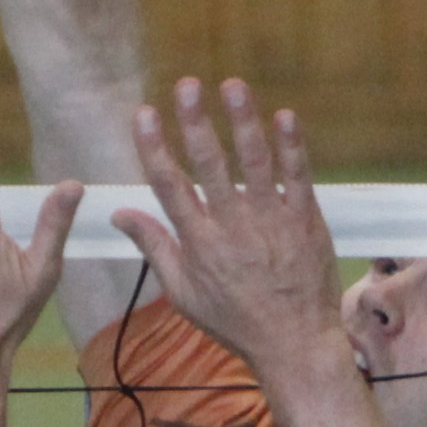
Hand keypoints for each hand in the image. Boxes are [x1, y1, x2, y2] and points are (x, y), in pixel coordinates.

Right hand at [115, 79, 345, 377]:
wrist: (293, 340)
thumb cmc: (233, 319)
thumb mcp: (183, 292)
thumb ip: (154, 247)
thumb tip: (121, 214)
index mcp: (198, 243)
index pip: (169, 186)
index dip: (155, 147)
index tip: (144, 114)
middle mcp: (231, 226)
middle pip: (209, 165)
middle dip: (196, 122)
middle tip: (187, 85)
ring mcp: (270, 221)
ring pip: (254, 163)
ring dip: (243, 121)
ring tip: (233, 86)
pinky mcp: (305, 219)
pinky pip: (297, 176)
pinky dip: (291, 146)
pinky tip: (284, 116)